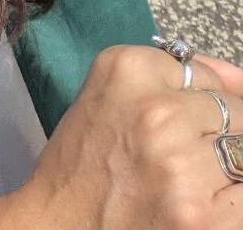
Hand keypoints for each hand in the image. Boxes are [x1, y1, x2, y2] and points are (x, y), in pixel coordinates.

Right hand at [5, 43, 242, 229]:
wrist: (59, 226)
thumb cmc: (83, 164)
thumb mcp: (110, 96)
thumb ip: (172, 77)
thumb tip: (238, 79)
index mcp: (128, 69)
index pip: (207, 75)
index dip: (198, 105)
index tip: (179, 125)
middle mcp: (157, 110)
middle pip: (234, 111)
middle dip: (218, 135)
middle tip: (184, 157)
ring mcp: (182, 164)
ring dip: (226, 169)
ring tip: (190, 182)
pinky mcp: (203, 216)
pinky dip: (232, 200)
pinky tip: (205, 205)